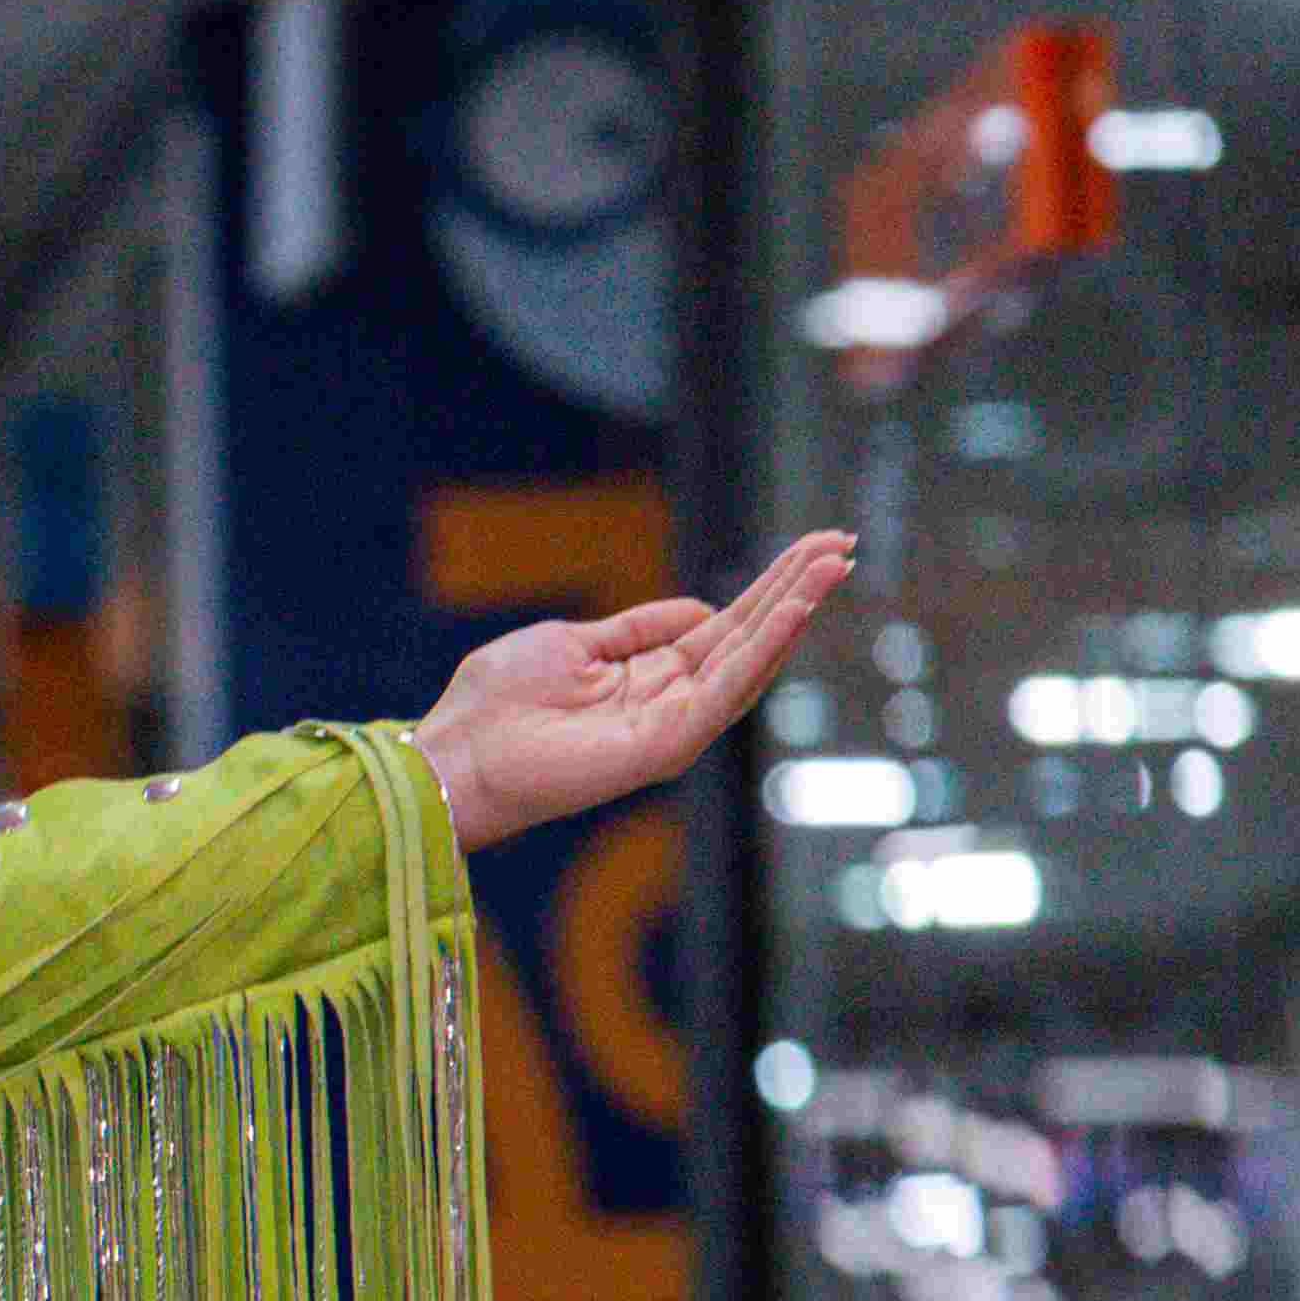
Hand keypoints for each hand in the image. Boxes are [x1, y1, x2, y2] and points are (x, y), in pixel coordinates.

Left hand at [413, 527, 855, 848]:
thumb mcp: (574, 642)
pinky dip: (762, 651)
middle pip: (748, 638)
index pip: (724, 624)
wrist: (455, 755)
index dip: (767, 586)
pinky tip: (791, 612)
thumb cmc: (496, 703)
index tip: (811, 548)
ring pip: (749, 661)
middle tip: (843, 546)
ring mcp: (672, 726)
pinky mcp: (665, 745)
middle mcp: (671, 701)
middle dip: (796, 589)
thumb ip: (639, 628)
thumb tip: (702, 610)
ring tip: (833, 567)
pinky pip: (724, 692)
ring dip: (792, 611)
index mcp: (648, 675)